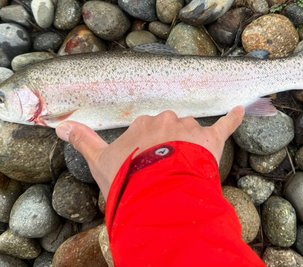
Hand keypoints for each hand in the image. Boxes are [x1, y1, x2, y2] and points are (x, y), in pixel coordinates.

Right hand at [56, 106, 244, 199]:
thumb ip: (82, 139)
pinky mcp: (210, 139)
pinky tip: (242, 108)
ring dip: (190, 145)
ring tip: (184, 169)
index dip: (147, 148)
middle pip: (170, 128)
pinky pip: (225, 124)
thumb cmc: (126, 178)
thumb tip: (60, 125)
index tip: (145, 163)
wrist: (155, 194)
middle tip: (164, 169)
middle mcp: (166, 119)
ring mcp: (189, 128)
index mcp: (142, 122)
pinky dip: (234, 117)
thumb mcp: (98, 161)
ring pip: (191, 131)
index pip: (147, 129)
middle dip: (168, 145)